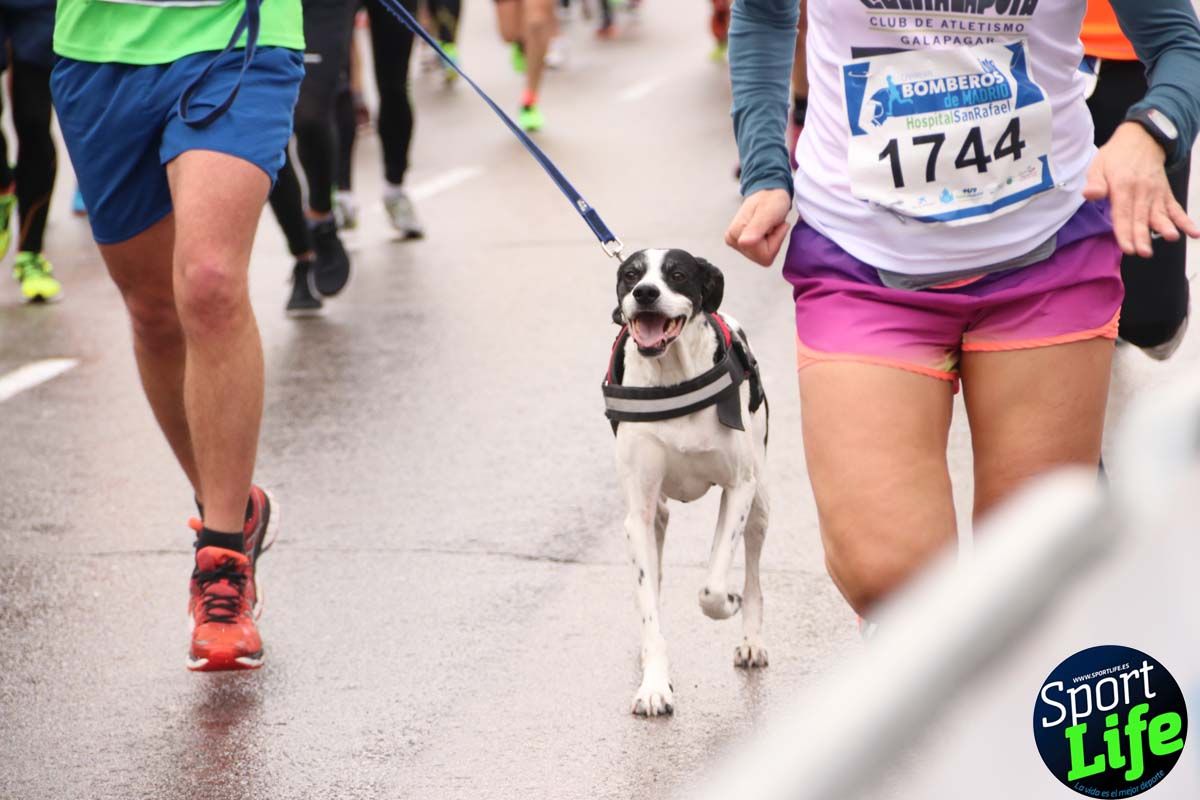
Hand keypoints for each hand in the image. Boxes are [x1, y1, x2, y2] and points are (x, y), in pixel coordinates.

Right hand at [725, 188, 792, 266]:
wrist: (769, 193)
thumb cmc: (770, 199)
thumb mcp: (767, 212)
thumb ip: (756, 228)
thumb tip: (744, 243)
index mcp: (735, 234)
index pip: (762, 254)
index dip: (774, 240)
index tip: (772, 223)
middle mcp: (733, 241)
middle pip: (762, 257)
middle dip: (773, 241)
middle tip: (771, 224)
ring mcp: (738, 244)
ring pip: (764, 257)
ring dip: (773, 241)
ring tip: (769, 226)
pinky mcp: (744, 245)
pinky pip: (764, 254)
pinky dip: (771, 242)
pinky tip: (767, 230)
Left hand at [1083, 122, 1199, 256]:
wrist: (1142, 139)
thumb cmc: (1115, 156)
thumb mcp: (1098, 165)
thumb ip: (1095, 182)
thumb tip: (1089, 195)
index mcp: (1122, 186)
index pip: (1123, 213)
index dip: (1125, 231)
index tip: (1127, 247)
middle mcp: (1141, 190)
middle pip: (1141, 217)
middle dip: (1142, 236)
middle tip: (1144, 252)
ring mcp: (1156, 193)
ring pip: (1160, 213)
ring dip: (1166, 227)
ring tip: (1172, 237)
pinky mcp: (1165, 194)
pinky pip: (1176, 208)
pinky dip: (1185, 220)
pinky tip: (1194, 233)